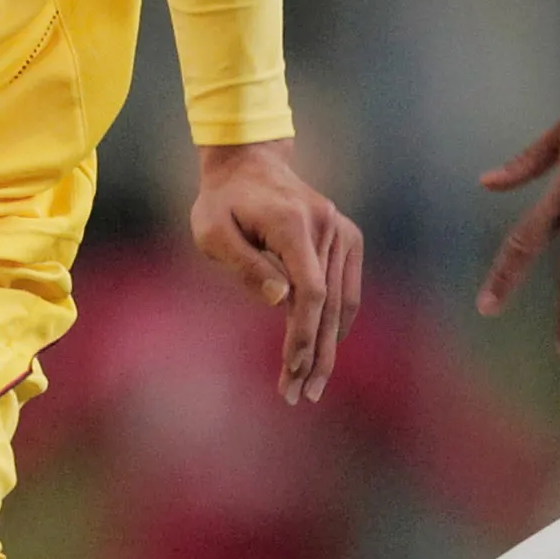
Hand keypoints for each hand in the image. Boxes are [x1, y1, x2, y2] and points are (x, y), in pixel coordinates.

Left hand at [189, 139, 362, 403]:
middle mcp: (327, 226)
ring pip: (341, 302)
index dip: (303, 333)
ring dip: (326, 347)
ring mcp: (342, 231)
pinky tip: (325, 350)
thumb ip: (244, 264)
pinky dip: (339, 322)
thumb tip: (280, 300)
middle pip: (329, 303)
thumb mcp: (212, 231)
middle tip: (299, 395)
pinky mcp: (348, 237)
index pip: (310, 290)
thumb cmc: (222, 202)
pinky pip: (348, 289)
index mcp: (294, 223)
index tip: (290, 368)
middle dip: (314, 354)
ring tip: (310, 385)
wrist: (250, 163)